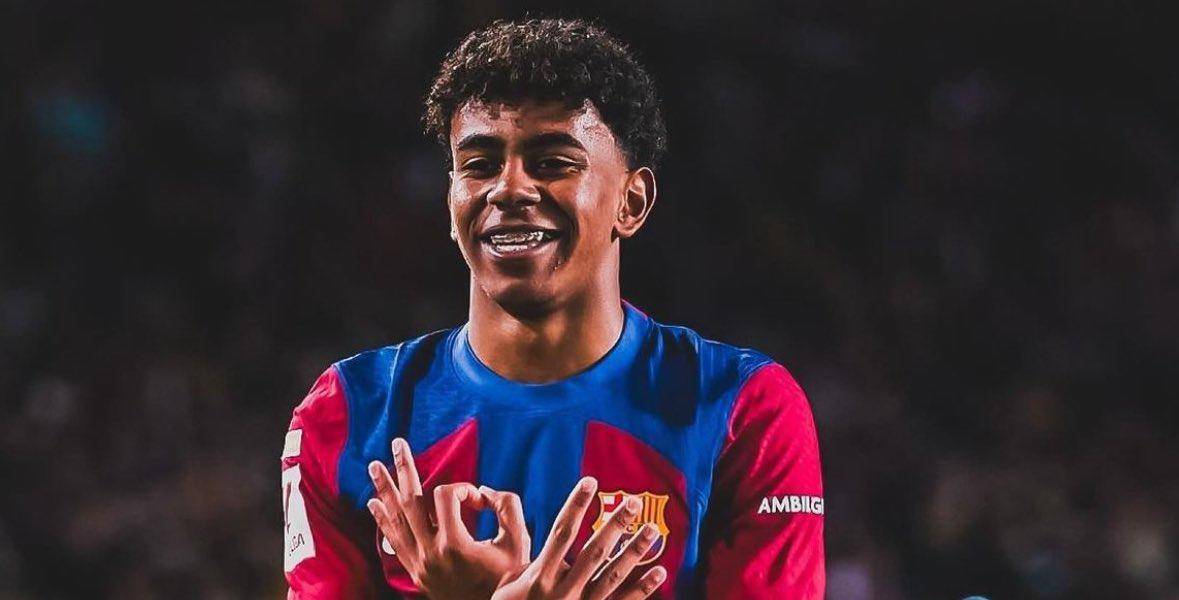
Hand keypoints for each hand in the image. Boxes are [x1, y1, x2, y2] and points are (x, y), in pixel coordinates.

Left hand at [367, 438, 530, 598]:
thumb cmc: (509, 577)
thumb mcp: (518, 539)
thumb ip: (507, 506)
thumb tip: (484, 490)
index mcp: (454, 543)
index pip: (446, 497)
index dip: (463, 489)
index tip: (480, 500)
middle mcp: (430, 553)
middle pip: (410, 501)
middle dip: (404, 469)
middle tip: (396, 443)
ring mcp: (420, 564)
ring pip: (396, 520)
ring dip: (384, 491)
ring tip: (373, 467)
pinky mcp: (416, 572)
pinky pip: (393, 542)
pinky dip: (383, 522)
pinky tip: (373, 505)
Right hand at [491, 477, 666, 599]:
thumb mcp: (508, 589)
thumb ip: (527, 567)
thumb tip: (545, 545)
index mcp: (540, 577)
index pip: (561, 533)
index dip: (576, 505)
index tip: (590, 481)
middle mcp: (563, 591)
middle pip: (595, 551)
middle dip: (615, 525)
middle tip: (634, 503)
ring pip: (613, 575)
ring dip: (635, 551)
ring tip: (652, 530)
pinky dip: (643, 589)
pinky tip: (660, 572)